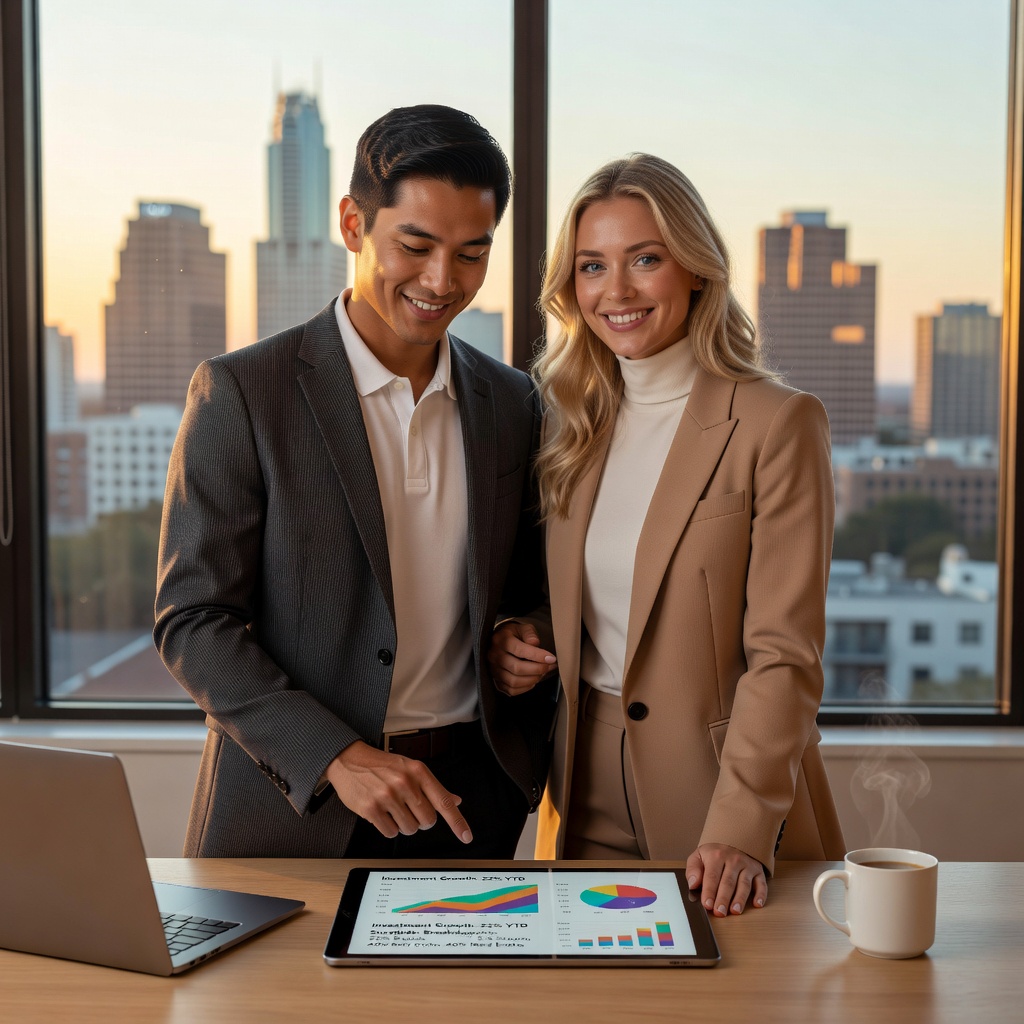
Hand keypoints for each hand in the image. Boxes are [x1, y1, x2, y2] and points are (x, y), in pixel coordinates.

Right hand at [324, 741, 471, 842]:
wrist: (350, 760)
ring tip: (393, 809)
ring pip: (410, 829)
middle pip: (427, 821)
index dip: (457, 822)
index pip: (443, 801)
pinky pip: (391, 832)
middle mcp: (405, 783)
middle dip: (421, 821)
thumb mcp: (411, 769)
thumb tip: (456, 801)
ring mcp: (387, 796)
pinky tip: (383, 814)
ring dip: (403, 825)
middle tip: (409, 809)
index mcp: (418, 772)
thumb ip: (434, 787)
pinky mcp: (371, 808)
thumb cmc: (383, 765)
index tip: (466, 836)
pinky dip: (389, 828)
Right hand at [487, 621, 556, 695]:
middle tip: (549, 666)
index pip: (520, 650)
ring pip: (514, 681)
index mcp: (501, 640)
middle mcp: (494, 656)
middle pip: (517, 668)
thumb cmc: (515, 634)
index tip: (552, 658)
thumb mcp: (523, 628)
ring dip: (532, 679)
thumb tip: (535, 643)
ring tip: (542, 673)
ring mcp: (494, 670)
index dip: (537, 656)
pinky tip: (533, 680)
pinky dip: (525, 687)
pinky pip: (512, 690)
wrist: (501, 642)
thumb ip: (530, 634)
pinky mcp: (496, 681)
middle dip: (537, 669)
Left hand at [685, 843, 767, 916]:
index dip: (709, 891)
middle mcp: (733, 860)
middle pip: (728, 882)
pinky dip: (761, 894)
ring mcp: (747, 865)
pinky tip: (757, 904)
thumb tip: (693, 884)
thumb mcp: (699, 856)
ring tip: (735, 911)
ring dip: (740, 898)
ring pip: (744, 884)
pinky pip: (761, 883)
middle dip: (723, 898)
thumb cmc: (714, 854)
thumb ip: (693, 869)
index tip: (707, 904)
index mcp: (716, 856)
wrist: (733, 840)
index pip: (712, 876)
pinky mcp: (758, 871)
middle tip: (719, 912)